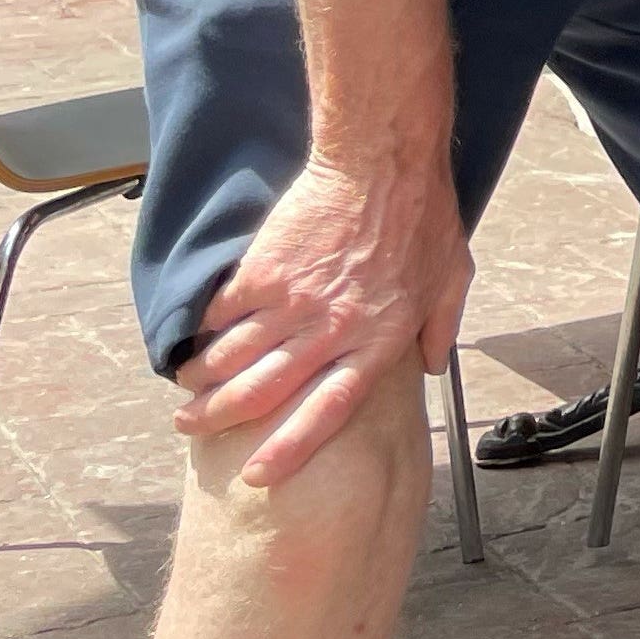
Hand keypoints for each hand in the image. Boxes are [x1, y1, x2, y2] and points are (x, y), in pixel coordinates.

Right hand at [171, 155, 470, 487]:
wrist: (384, 163)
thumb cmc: (425, 217)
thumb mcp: (452, 278)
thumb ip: (440, 327)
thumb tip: (431, 365)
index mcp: (378, 341)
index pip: (328, 411)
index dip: (290, 447)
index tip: (257, 475)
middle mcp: (331, 331)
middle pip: (264, 392)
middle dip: (220, 417)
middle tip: (191, 425)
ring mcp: (293, 302)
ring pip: (233, 357)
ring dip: (203, 379)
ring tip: (187, 388)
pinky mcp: (264, 271)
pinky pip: (224, 312)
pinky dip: (205, 328)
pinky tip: (196, 336)